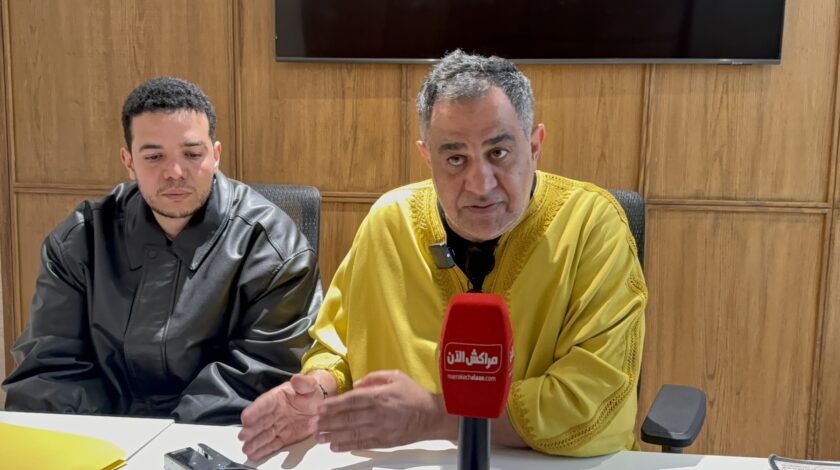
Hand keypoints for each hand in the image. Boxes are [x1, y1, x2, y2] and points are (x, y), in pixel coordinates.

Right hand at [238, 374, 323, 459]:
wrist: (319, 405)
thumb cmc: (311, 393)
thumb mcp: (309, 385)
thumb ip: (304, 383)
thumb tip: (297, 378)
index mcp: (277, 398)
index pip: (264, 404)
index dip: (255, 411)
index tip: (245, 418)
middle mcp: (273, 413)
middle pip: (260, 422)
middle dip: (251, 430)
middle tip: (242, 436)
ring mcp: (277, 426)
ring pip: (264, 435)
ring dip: (254, 443)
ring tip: (246, 450)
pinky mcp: (283, 438)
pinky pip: (272, 445)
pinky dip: (263, 450)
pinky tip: (254, 455)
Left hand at [315, 370, 452, 451]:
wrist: (431, 416)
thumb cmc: (413, 394)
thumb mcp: (395, 376)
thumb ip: (373, 378)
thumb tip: (355, 385)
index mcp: (379, 396)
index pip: (350, 401)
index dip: (333, 405)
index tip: (319, 408)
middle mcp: (377, 413)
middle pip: (347, 418)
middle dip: (327, 422)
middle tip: (313, 425)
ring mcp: (380, 429)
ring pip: (352, 433)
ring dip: (333, 435)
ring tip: (319, 437)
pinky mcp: (384, 441)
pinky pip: (362, 444)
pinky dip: (347, 446)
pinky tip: (335, 446)